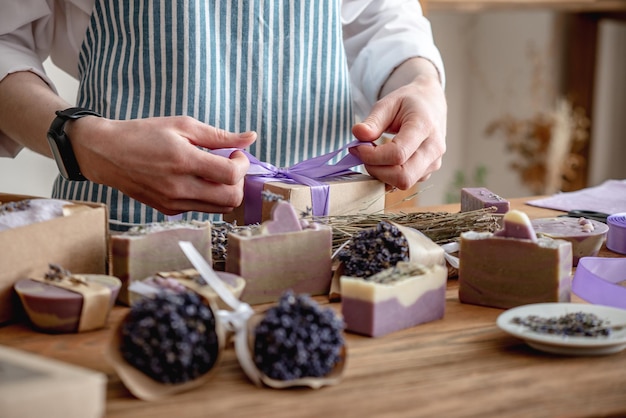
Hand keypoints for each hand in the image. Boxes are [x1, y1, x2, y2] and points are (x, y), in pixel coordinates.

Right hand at [67, 115, 256, 214]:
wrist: (106, 153)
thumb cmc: (144, 134)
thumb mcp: (182, 125)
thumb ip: (219, 135)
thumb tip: (251, 137)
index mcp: (183, 161)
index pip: (230, 175)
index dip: (242, 164)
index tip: (236, 153)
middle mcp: (179, 188)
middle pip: (231, 199)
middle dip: (239, 181)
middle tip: (230, 164)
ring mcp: (173, 203)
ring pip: (220, 209)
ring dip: (226, 190)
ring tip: (215, 172)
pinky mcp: (168, 210)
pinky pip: (202, 209)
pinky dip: (209, 197)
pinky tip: (198, 180)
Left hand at [350, 58, 446, 188]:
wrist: (431, 105)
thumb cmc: (408, 103)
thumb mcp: (388, 103)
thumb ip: (373, 121)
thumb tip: (358, 134)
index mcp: (424, 126)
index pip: (398, 154)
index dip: (372, 156)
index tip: (357, 147)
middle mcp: (434, 148)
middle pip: (403, 176)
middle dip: (376, 170)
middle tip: (363, 155)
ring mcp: (434, 163)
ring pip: (404, 183)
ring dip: (381, 174)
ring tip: (373, 156)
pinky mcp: (428, 172)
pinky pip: (405, 183)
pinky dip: (388, 177)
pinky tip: (383, 162)